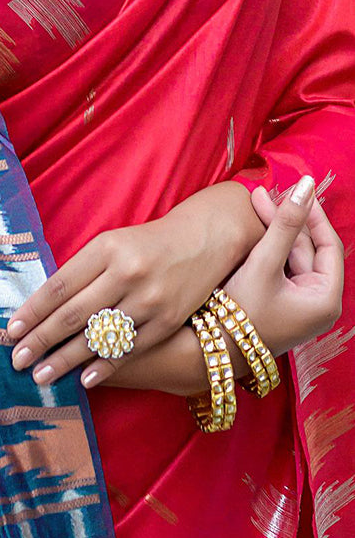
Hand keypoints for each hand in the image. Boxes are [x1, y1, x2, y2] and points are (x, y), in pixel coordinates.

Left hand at [6, 182, 264, 387]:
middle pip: (74, 314)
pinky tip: (84, 379)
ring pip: (99, 336)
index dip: (33, 311)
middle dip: (41, 341)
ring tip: (42, 376)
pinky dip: (105, 365)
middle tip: (17, 361)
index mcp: (106, 248)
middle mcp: (127, 272)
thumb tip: (39, 309)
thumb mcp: (111, 243)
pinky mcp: (169, 320)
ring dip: (66, 360)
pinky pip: (130, 348)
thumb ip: (80, 271)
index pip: (60, 285)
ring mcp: (149, 298)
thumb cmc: (146, 244)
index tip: (10, 331)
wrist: (204, 239)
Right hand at [103, 175, 343, 394]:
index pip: (328, 245)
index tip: (293, 192)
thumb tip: (307, 185)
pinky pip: (280, 273)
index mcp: (326, 300)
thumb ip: (286, 224)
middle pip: (307, 251)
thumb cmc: (238, 315)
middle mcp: (318, 306)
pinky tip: (252, 235)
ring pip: (291, 260)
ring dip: (274, 235)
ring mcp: (299, 309)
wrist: (208, 352)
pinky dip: (269, 253)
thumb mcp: (264, 265)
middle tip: (261, 197)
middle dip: (286, 223)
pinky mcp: (281, 309)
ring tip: (255, 209)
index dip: (311, 215)